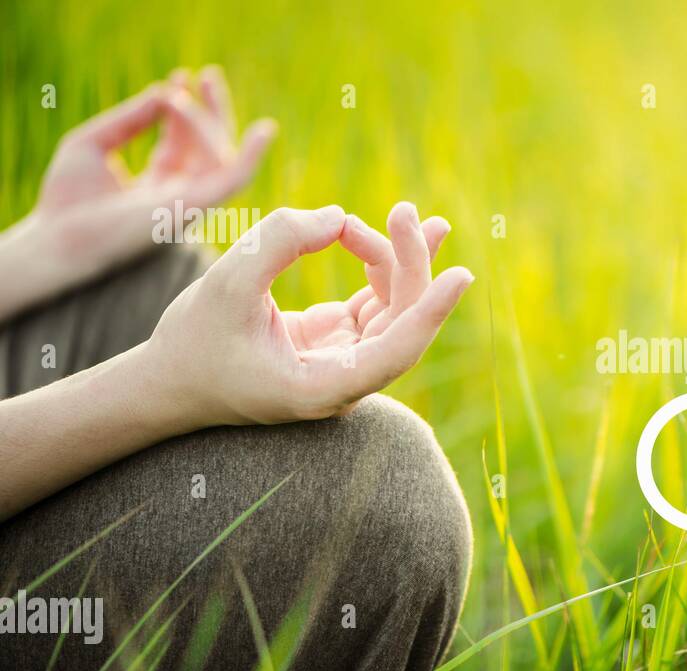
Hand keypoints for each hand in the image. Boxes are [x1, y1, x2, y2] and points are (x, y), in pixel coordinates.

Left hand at [27, 66, 274, 283]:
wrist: (59, 237)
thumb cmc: (67, 197)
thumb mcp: (92, 143)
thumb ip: (129, 118)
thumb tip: (164, 91)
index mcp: (156, 184)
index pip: (183, 143)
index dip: (183, 109)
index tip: (179, 76)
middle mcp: (179, 195)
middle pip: (210, 149)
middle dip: (212, 111)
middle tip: (209, 74)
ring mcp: (190, 202)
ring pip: (221, 156)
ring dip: (212, 118)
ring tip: (198, 83)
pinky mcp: (196, 207)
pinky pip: (234, 179)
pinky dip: (253, 157)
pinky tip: (264, 130)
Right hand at [142, 203, 471, 427]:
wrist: (170, 381)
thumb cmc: (193, 342)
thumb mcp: (225, 285)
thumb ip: (277, 244)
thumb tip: (337, 217)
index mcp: (324, 387)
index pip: (396, 351)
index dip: (430, 312)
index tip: (461, 275)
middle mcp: (346, 380)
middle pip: (402, 322)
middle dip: (412, 264)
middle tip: (409, 212)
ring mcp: (346, 361)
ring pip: (395, 308)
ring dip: (399, 259)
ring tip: (405, 214)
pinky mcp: (339, 341)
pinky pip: (378, 302)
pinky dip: (385, 266)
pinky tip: (395, 233)